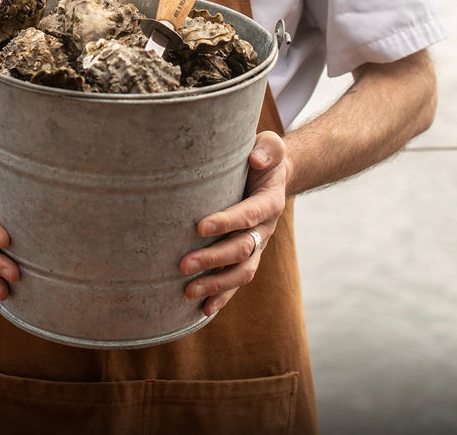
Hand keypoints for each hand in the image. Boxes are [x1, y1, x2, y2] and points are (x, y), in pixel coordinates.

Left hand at [179, 130, 286, 315]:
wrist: (273, 176)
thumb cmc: (264, 157)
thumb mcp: (270, 145)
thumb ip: (268, 148)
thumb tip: (255, 159)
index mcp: (270, 202)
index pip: (249, 214)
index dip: (227, 221)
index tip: (199, 227)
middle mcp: (266, 228)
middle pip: (242, 249)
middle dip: (213, 259)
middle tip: (183, 265)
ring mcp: (257, 245)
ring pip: (242, 272)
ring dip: (216, 284)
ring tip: (187, 293)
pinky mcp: (247, 256)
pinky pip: (237, 281)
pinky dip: (222, 297)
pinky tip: (203, 311)